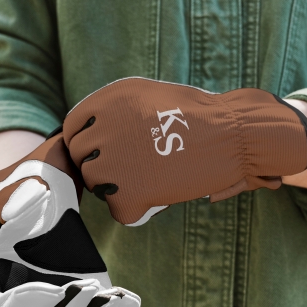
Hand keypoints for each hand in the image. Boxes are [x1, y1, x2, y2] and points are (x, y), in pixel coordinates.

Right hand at [0, 133, 140, 306]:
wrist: (47, 189)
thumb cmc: (25, 186)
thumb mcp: (18, 183)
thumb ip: (18, 195)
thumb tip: (34, 201)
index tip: (57, 287)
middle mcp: (20, 305)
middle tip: (87, 285)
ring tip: (113, 297)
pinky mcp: (81, 305)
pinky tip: (126, 299)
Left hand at [60, 77, 306, 224]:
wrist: (234, 135)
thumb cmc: (199, 115)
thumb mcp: (148, 95)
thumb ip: (114, 111)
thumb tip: (88, 133)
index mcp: (106, 101)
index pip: (73, 129)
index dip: (89, 143)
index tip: (108, 152)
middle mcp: (103, 129)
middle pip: (82, 159)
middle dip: (105, 166)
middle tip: (136, 167)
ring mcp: (111, 163)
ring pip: (97, 186)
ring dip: (119, 187)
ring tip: (151, 177)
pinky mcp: (128, 194)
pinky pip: (119, 210)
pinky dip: (137, 209)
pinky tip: (157, 195)